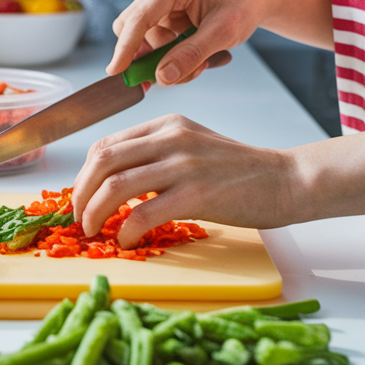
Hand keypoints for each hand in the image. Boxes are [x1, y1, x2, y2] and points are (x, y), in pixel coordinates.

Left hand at [71, 114, 301, 243]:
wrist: (287, 180)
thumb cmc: (239, 172)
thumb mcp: (193, 148)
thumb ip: (156, 156)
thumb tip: (115, 184)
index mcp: (166, 124)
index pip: (106, 144)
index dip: (84, 174)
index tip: (80, 197)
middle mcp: (171, 138)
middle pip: (103, 161)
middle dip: (81, 193)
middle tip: (77, 218)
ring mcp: (184, 163)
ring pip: (116, 185)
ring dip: (94, 212)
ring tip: (92, 231)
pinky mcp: (198, 192)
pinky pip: (144, 212)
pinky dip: (126, 229)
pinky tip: (125, 240)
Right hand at [109, 0, 270, 84]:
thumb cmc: (242, 8)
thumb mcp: (223, 34)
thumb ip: (191, 55)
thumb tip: (162, 77)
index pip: (140, 19)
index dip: (125, 48)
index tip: (115, 72)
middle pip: (131, 29)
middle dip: (150, 58)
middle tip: (176, 78)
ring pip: (141, 39)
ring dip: (163, 59)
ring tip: (199, 64)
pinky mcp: (159, 9)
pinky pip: (150, 40)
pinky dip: (166, 54)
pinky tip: (191, 55)